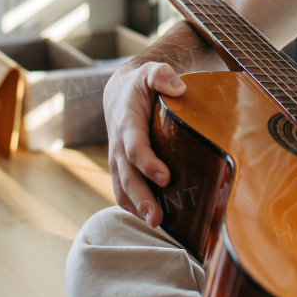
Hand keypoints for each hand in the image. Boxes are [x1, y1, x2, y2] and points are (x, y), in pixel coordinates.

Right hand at [103, 61, 186, 226]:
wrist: (120, 96)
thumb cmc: (141, 85)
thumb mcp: (150, 72)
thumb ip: (161, 75)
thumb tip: (178, 87)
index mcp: (126, 123)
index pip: (134, 147)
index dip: (147, 163)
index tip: (165, 177)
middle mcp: (118, 146)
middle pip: (127, 176)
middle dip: (141, 198)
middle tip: (157, 218)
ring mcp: (118, 161)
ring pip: (122, 189)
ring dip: (137, 209)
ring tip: (157, 224)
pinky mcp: (122, 170)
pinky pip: (123, 193)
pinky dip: (135, 208)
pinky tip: (156, 221)